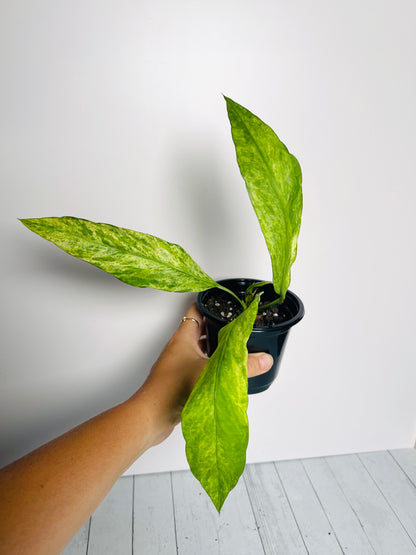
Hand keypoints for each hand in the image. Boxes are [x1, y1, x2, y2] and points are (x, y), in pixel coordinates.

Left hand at [136, 303, 272, 445]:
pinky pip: (196, 366)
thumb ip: (242, 366)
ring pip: (198, 349)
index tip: (225, 301)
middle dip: (217, 326)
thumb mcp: (214, 373)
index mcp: (183, 337)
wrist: (152, 415)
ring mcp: (177, 364)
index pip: (196, 310)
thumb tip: (264, 359)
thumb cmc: (173, 388)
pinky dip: (209, 366)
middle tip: (234, 325)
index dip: (210, 303)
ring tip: (232, 347)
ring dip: (214, 347)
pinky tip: (220, 373)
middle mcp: (179, 348)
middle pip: (199, 329)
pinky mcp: (178, 380)